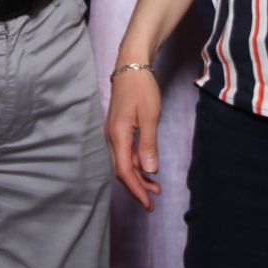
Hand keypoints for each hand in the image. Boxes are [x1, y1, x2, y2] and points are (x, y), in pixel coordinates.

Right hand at [103, 68, 163, 210]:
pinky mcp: (118, 128)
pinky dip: (137, 163)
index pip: (125, 171)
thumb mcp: (150, 116)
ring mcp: (114, 132)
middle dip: (137, 187)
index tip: (148, 203)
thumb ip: (149, 145)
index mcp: (117, 135)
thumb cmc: (141, 88)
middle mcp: (112, 137)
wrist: (131, 65)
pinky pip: (125, 152)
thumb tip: (150, 170)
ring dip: (138, 176)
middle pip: (122, 170)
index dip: (136, 189)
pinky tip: (148, 167)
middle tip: (153, 201)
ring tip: (155, 187)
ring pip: (124, 162)